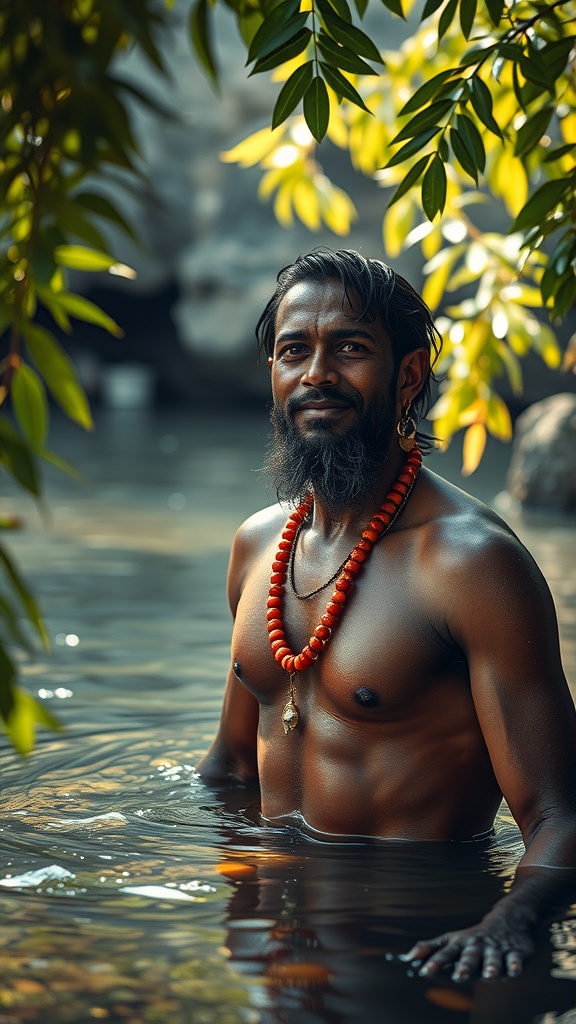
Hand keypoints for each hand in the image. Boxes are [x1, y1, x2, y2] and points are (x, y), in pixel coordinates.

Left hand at [400, 914, 534, 981]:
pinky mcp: (514, 953)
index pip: (445, 954)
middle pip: (470, 957)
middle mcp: (477, 947)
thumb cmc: (472, 938)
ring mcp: (496, 949)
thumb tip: (405, 957)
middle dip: (465, 966)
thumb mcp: (451, 940)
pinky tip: (513, 972)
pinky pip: (515, 960)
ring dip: (491, 966)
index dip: (435, 962)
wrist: (507, 920)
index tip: (424, 972)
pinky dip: (515, 965)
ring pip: (493, 959)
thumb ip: (429, 949)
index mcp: (461, 945)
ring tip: (490, 976)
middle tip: (459, 976)